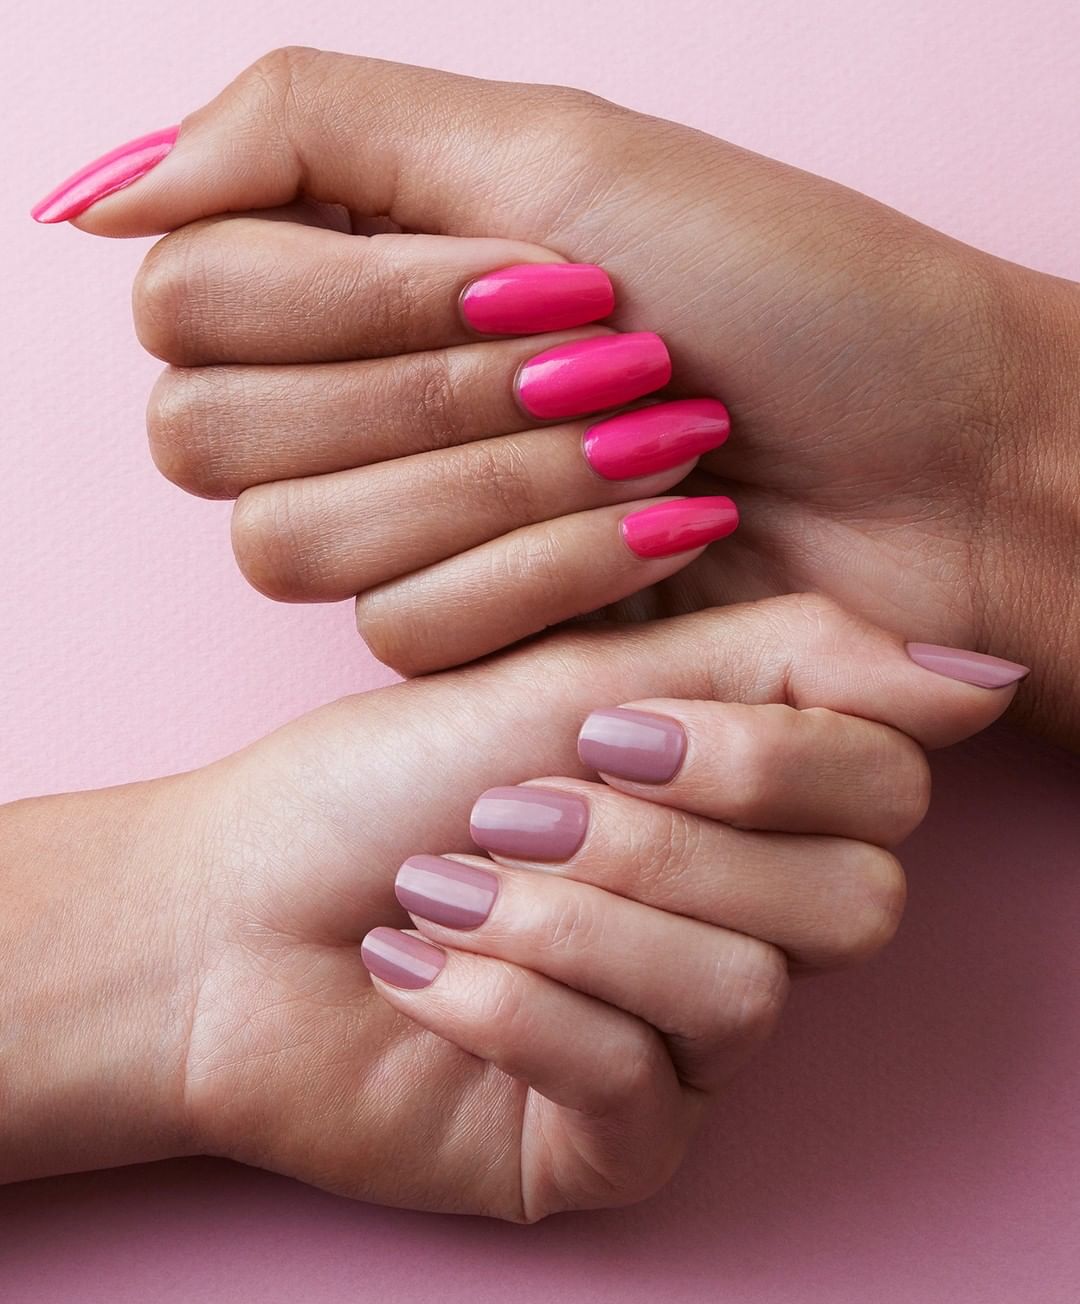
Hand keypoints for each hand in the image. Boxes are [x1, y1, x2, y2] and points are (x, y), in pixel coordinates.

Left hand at [1, 596, 1019, 1216]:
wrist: (226, 914)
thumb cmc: (387, 781)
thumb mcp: (578, 679)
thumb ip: (781, 661)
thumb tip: (981, 677)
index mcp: (737, 813)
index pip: (887, 794)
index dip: (771, 760)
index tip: (615, 728)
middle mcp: (734, 930)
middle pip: (849, 905)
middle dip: (658, 845)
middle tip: (516, 808)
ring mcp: (678, 1048)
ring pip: (745, 996)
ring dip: (570, 921)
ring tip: (448, 888)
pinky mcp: (609, 1143)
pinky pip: (641, 1089)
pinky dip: (513, 1008)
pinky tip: (421, 971)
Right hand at [36, 49, 1078, 741]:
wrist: (924, 460)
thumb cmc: (779, 290)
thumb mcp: (549, 148)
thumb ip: (302, 132)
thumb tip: (101, 194)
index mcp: (352, 279)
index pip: (188, 303)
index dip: (346, 300)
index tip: (531, 272)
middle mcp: (349, 410)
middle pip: (212, 437)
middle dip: (429, 391)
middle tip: (601, 354)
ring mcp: (401, 537)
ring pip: (295, 546)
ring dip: (500, 483)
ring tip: (653, 443)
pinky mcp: (465, 642)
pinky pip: (405, 631)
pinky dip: (546, 573)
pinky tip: (661, 537)